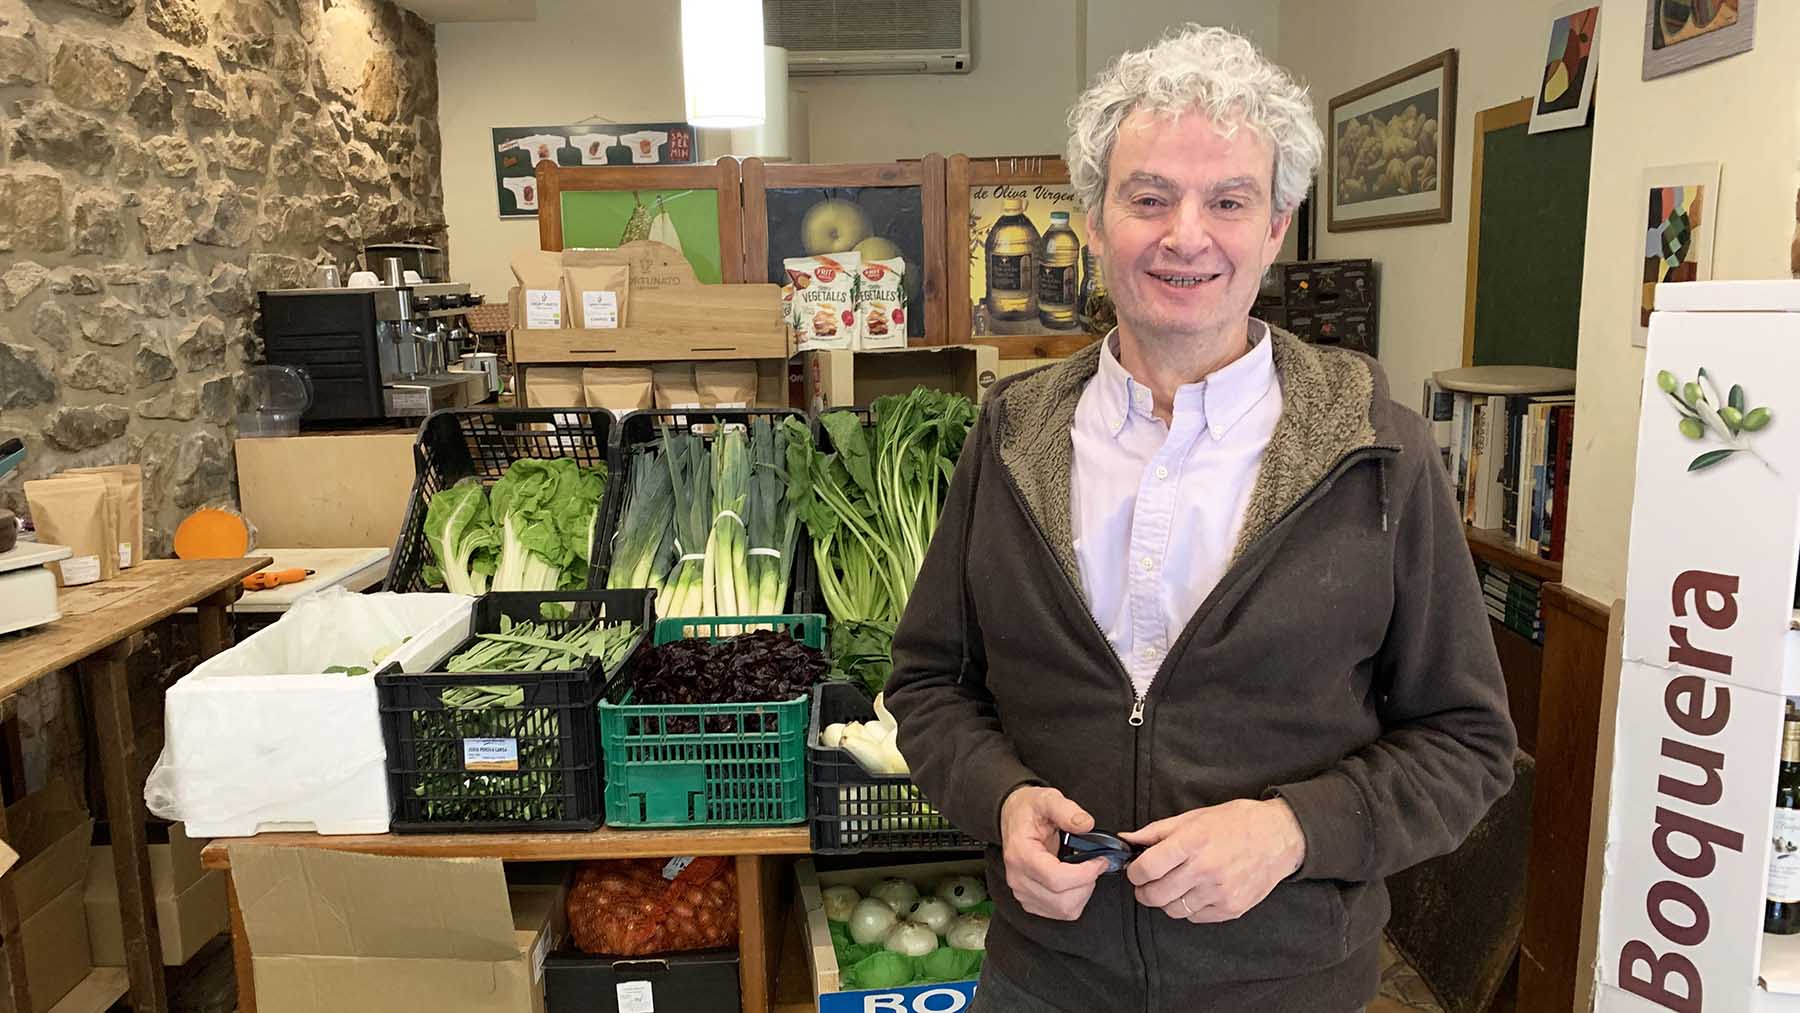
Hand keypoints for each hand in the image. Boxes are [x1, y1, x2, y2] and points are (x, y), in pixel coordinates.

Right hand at [999, 785, 1107, 920]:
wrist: (1012, 817)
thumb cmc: (1028, 810)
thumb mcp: (1047, 799)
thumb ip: (1067, 810)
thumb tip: (1085, 824)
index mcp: (1021, 854)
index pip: (1056, 879)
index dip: (1085, 873)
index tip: (1100, 860)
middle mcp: (1018, 878)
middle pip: (1062, 900)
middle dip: (1087, 884)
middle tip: (1094, 864)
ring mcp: (1022, 892)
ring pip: (1063, 910)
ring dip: (1082, 893)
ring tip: (1084, 872)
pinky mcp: (1029, 901)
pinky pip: (1059, 913)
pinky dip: (1074, 900)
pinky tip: (1074, 881)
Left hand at [1119, 798, 1305, 922]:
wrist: (1279, 837)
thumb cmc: (1235, 822)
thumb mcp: (1193, 817)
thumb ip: (1156, 832)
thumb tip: (1125, 840)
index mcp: (1191, 842)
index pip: (1146, 868)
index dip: (1134, 872)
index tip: (1136, 870)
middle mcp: (1204, 869)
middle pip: (1155, 894)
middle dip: (1144, 890)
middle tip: (1147, 883)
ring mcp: (1219, 892)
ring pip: (1173, 910)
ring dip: (1166, 900)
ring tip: (1173, 886)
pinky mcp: (1231, 908)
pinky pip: (1195, 917)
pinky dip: (1188, 908)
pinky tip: (1195, 892)